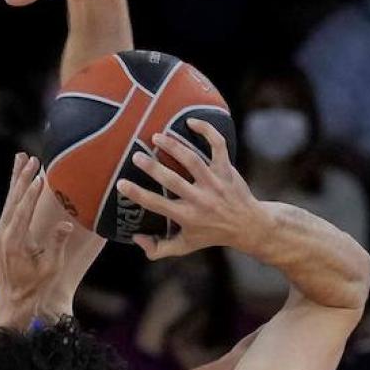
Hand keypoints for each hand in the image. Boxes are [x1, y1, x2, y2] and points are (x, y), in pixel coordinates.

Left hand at [0, 153, 72, 304]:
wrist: (16, 296)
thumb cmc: (36, 284)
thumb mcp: (50, 267)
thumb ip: (57, 244)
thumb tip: (67, 224)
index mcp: (14, 241)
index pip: (23, 212)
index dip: (32, 194)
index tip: (41, 177)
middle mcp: (5, 233)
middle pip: (13, 200)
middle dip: (23, 178)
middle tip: (32, 159)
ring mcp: (3, 231)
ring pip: (9, 199)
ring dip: (16, 178)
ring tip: (22, 158)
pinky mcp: (5, 231)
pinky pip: (9, 205)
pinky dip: (14, 190)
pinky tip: (18, 177)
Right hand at [117, 119, 268, 259]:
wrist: (248, 226)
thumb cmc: (211, 235)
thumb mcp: (185, 247)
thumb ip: (158, 249)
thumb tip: (135, 238)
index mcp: (186, 216)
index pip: (157, 205)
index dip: (137, 194)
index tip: (120, 184)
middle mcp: (200, 199)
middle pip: (172, 180)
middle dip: (152, 167)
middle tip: (135, 155)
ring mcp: (214, 183)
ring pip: (193, 160)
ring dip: (173, 146)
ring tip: (156, 136)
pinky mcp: (226, 170)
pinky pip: (218, 146)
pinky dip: (207, 130)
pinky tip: (190, 121)